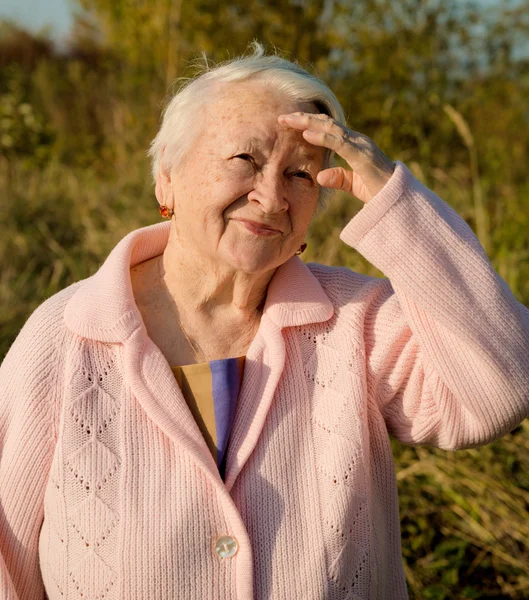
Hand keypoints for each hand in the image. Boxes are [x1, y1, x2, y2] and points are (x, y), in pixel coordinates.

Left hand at [277, 112, 395, 203]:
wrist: (399, 200)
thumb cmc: (379, 191)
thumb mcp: (354, 185)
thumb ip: (338, 178)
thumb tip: (318, 176)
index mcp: (354, 145)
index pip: (329, 129)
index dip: (309, 123)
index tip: (288, 122)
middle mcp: (357, 140)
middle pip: (327, 123)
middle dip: (303, 119)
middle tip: (281, 116)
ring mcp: (361, 145)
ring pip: (331, 128)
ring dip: (308, 123)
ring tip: (289, 120)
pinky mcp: (363, 156)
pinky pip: (339, 143)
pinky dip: (322, 137)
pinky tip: (307, 134)